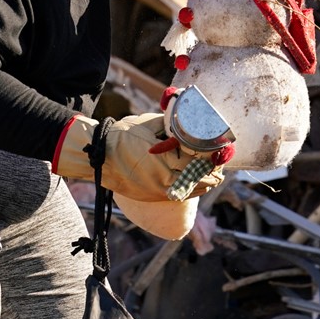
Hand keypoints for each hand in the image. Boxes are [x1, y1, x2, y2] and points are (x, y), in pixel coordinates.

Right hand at [52, 113, 222, 201]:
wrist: (98, 157)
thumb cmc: (122, 136)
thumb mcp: (149, 125)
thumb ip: (170, 125)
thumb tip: (188, 122)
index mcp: (166, 161)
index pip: (200, 163)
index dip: (214, 159)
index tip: (221, 152)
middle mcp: (165, 180)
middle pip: (200, 179)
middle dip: (212, 171)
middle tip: (220, 163)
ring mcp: (159, 191)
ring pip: (192, 190)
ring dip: (204, 182)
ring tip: (214, 174)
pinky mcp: (153, 196)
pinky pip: (179, 195)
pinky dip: (191, 189)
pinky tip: (198, 183)